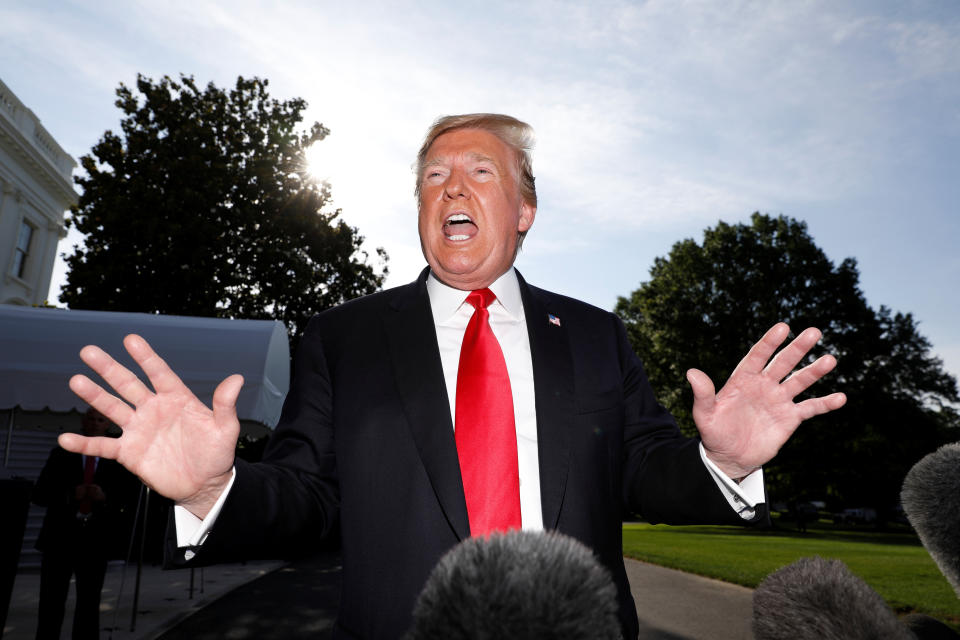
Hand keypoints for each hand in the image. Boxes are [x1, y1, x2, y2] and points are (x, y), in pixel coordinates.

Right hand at [59, 334, 242, 518]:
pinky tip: (66, 439)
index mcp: (176, 399)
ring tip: (76, 381)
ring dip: (94, 396)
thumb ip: (225, 404)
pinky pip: (103, 446)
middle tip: (88, 350)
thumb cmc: (216, 454)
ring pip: (112, 409)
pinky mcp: (129, 452)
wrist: (205, 485)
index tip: (130, 339)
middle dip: (109, 368)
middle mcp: (153, 409)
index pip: (158, 373)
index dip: (145, 357)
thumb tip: (237, 378)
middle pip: (128, 384)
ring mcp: (139, 429)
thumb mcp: (225, 429)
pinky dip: (84, 443)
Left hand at [688, 323, 846, 478]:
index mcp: (743, 379)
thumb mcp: (704, 414)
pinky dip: (825, 403)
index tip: (783, 327)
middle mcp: (764, 385)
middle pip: (783, 363)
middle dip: (798, 348)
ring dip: (815, 371)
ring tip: (830, 359)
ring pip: (800, 381)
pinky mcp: (790, 418)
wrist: (729, 457)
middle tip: (814, 332)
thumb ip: (702, 393)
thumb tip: (691, 372)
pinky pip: (810, 408)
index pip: (758, 356)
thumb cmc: (714, 432)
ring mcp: (778, 400)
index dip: (769, 342)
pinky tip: (841, 397)